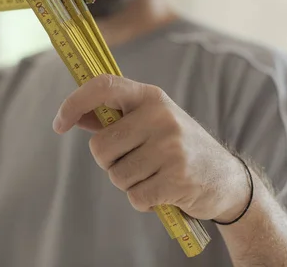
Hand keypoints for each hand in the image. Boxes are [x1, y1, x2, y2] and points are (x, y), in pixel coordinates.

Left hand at [52, 75, 250, 221]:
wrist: (227, 179)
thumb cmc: (177, 147)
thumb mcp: (151, 123)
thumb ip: (114, 118)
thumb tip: (76, 116)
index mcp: (150, 97)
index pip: (103, 86)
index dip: (74, 103)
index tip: (59, 124)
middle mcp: (160, 116)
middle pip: (100, 147)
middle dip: (109, 162)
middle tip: (135, 162)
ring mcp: (171, 146)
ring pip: (116, 175)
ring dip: (129, 182)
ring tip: (154, 175)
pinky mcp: (177, 178)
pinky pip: (135, 196)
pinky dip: (143, 200)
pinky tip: (163, 191)